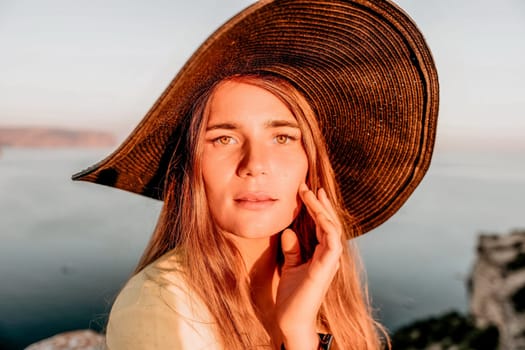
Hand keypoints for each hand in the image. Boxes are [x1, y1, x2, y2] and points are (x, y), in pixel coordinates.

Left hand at [275, 183, 342, 349]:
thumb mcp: (290, 266)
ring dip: (322, 209)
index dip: (316, 208)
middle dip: (321, 203)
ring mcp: (331, 261)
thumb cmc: (291, 296)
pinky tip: (317, 211)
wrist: (291, 319)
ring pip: (332, 227)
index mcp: (322, 255)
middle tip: (310, 185)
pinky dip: (325, 223)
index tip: (306, 191)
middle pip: (330, 223)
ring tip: (311, 193)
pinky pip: (331, 239)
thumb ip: (292, 249)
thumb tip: (288, 231)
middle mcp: (329, 256)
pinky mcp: (327, 267)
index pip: (323, 226)